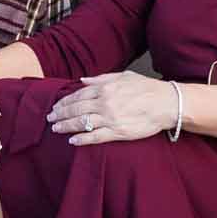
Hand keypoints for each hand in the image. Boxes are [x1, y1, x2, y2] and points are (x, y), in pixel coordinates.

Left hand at [48, 71, 170, 145]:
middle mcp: (105, 103)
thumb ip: (101, 79)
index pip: (78, 95)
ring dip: (66, 126)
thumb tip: (83, 81)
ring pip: (82, 123)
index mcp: (105, 88)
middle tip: (50, 118)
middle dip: (61, 114)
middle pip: (76, 109)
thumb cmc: (147, 88)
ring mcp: (110, 118)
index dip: (65, 102)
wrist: (166, 103)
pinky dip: (82, 139)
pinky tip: (72, 140)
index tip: (56, 106)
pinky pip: (95, 136)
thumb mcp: (123, 77)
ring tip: (56, 128)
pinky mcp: (118, 132)